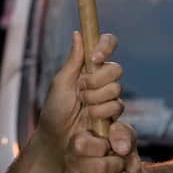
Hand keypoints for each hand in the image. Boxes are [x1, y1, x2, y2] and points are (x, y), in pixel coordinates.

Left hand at [34, 31, 123, 159]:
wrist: (57, 138)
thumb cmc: (54, 109)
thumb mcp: (60, 83)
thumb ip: (73, 60)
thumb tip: (78, 33)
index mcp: (88, 66)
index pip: (106, 45)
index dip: (105, 47)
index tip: (94, 58)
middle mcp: (101, 79)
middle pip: (115, 69)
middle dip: (97, 81)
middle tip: (81, 91)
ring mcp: (109, 97)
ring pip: (116, 89)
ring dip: (96, 99)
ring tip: (82, 107)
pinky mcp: (114, 114)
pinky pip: (117, 106)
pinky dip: (101, 112)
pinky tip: (90, 118)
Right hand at [66, 121, 145, 172]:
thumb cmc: (124, 156)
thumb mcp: (128, 139)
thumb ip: (123, 133)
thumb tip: (121, 147)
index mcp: (78, 139)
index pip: (81, 145)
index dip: (102, 147)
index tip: (111, 147)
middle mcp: (70, 157)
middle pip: (97, 166)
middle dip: (117, 166)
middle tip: (120, 164)